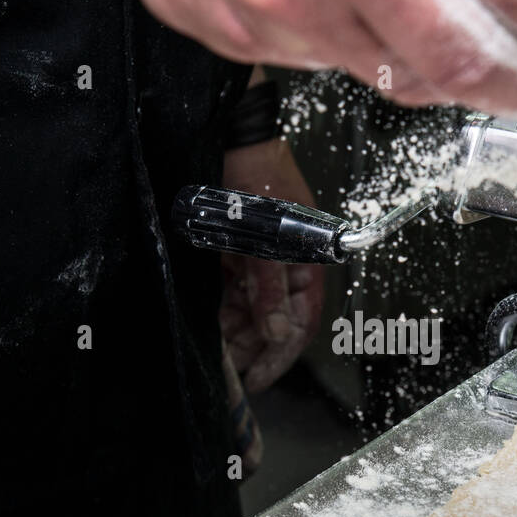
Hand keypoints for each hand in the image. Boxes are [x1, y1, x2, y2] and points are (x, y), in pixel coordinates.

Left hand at [218, 138, 325, 394]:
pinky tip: (211, 327)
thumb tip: (277, 334)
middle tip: (231, 372)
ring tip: (217, 352)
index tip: (258, 379)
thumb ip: (269, 288)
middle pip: (273, 321)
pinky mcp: (236, 253)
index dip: (280, 355)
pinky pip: (234, 292)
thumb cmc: (256, 180)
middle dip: (253, 347)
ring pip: (250, 310)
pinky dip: (224, 310)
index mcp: (305, 266)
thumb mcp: (263, 239)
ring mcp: (260, 261)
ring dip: (236, 332)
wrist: (232, 136)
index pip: (299, 323)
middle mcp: (285, 267)